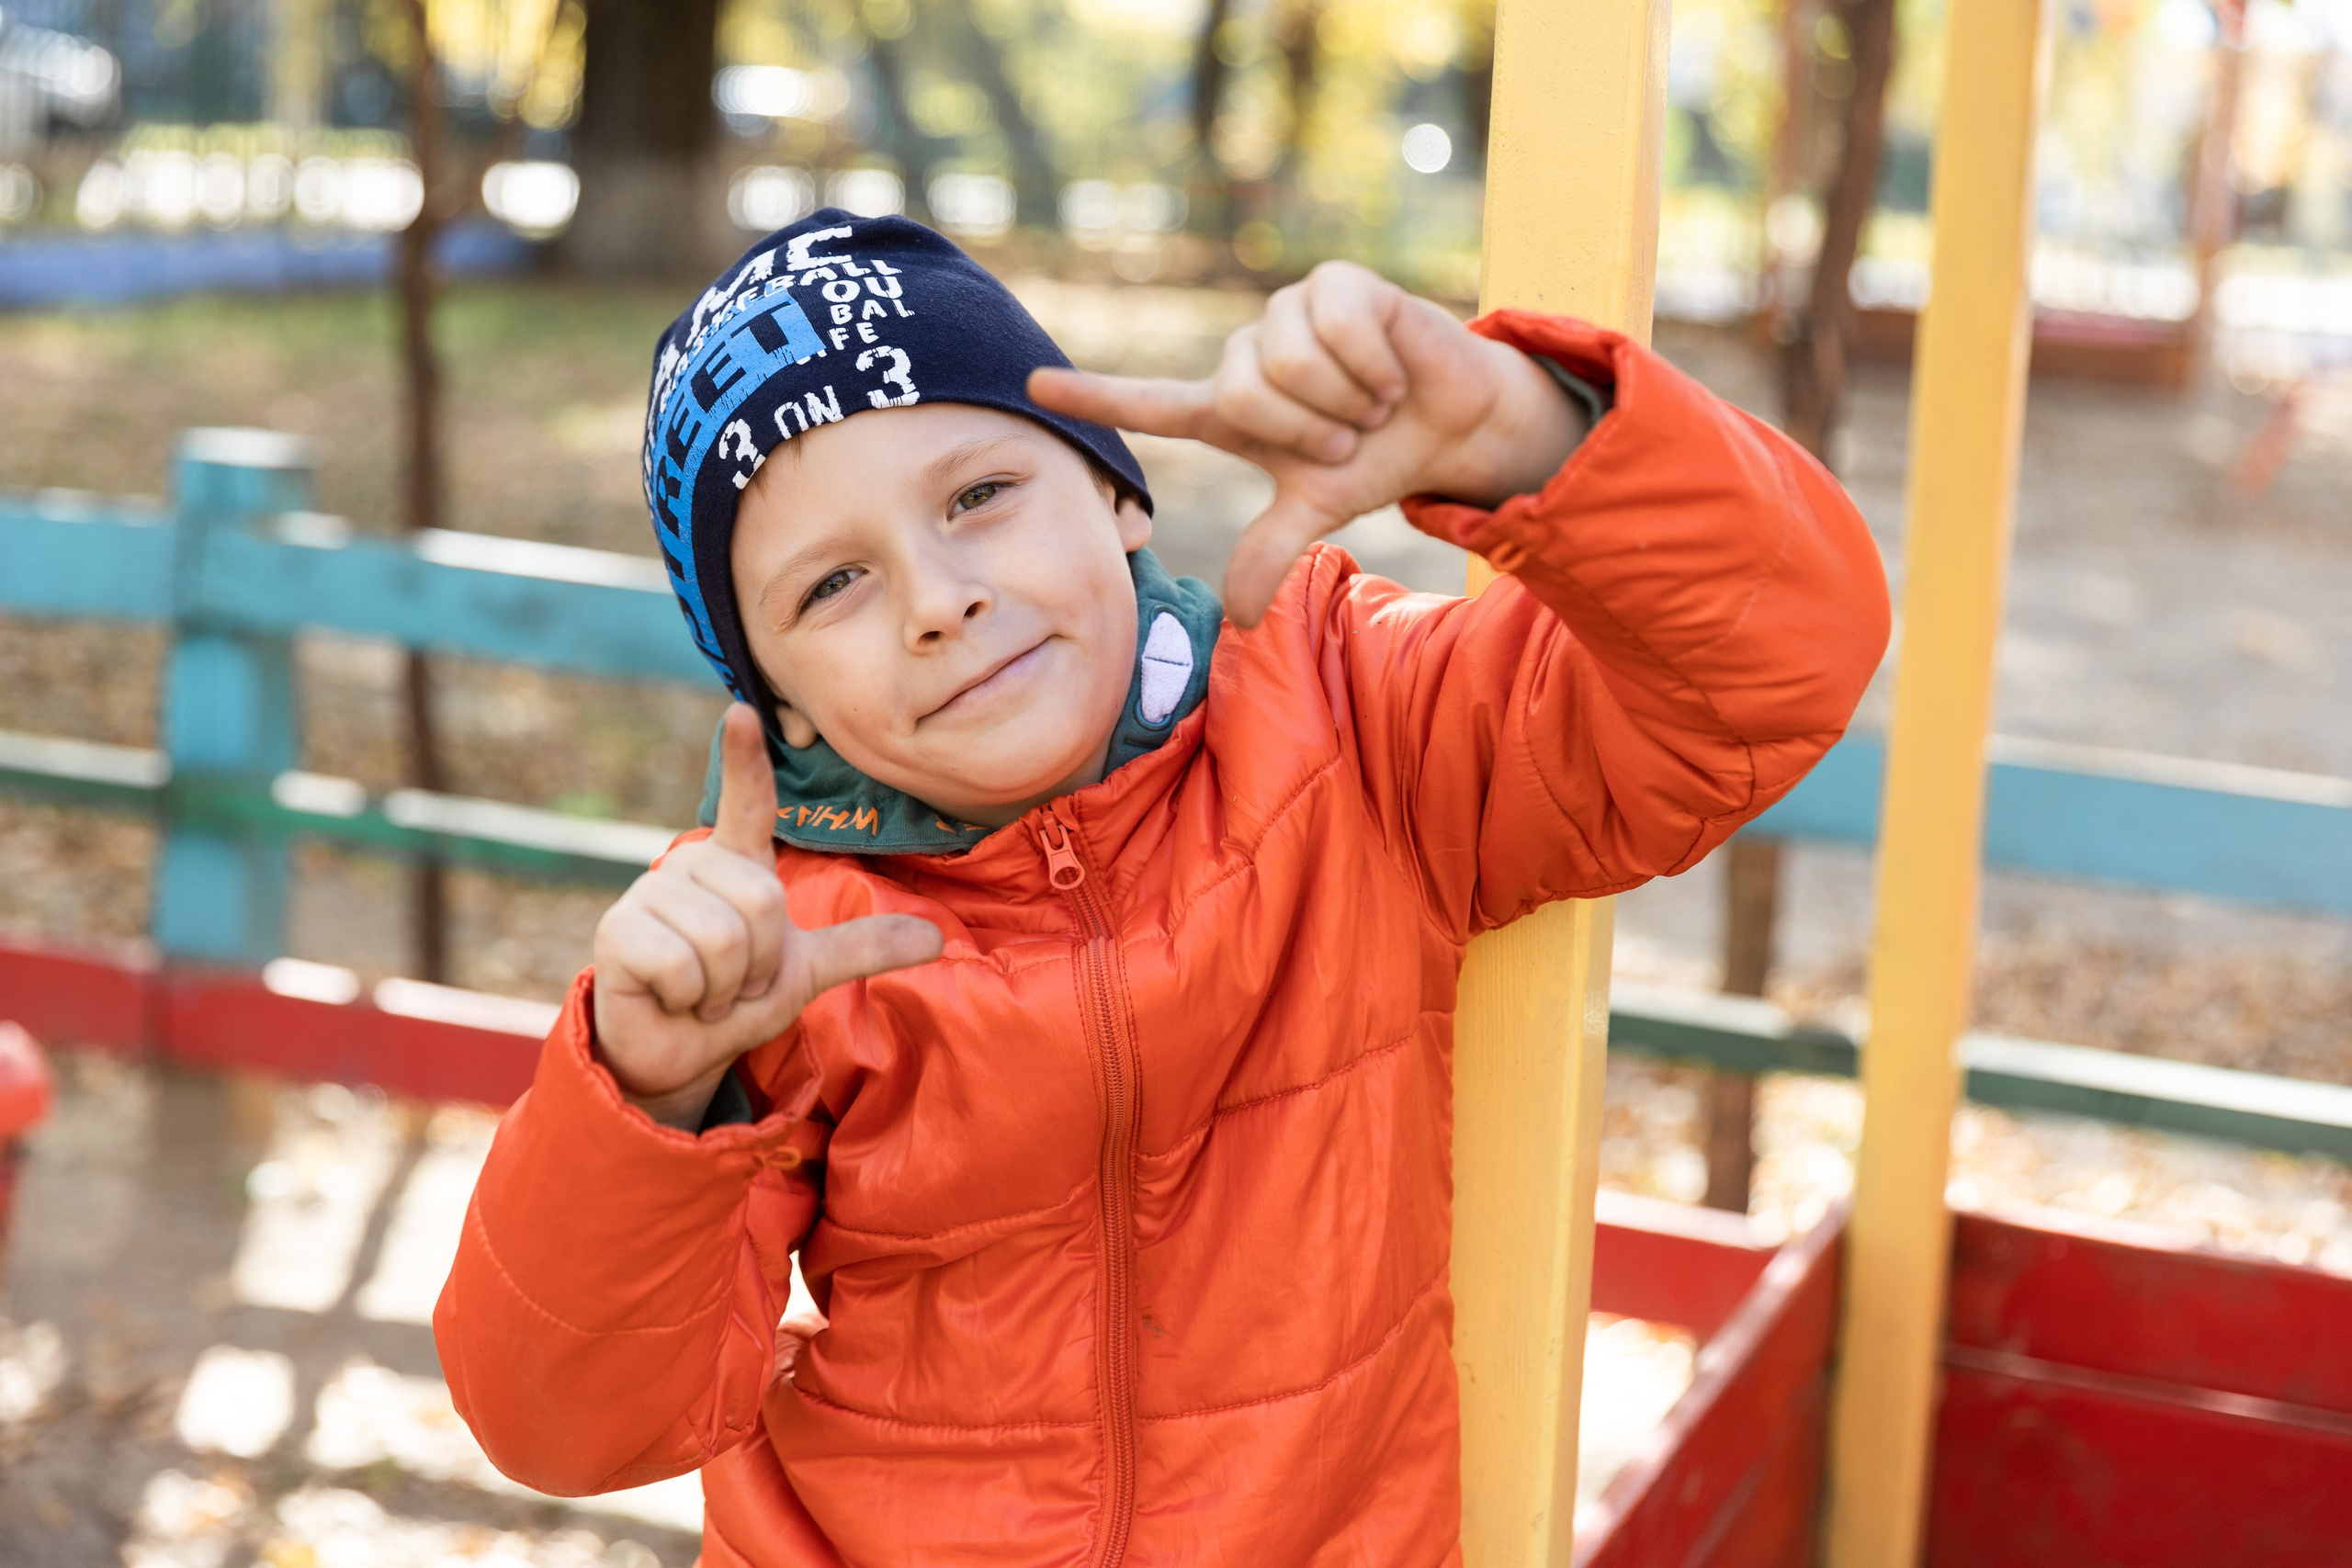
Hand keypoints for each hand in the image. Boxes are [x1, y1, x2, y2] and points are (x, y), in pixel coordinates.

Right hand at [591, 704, 942, 1128]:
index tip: (741, 712)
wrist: (679, 1052)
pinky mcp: (618, 933)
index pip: (747, 802)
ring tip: (706, 991)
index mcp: (737, 864)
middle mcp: (692, 866)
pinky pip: (682, 965)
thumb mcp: (806, 970)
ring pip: (725, 937)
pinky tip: (674, 999)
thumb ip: (862, 946)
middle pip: (762, 901)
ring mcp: (649, 894)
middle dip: (762, 963)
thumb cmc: (736, 998)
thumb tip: (938, 937)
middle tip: (737, 981)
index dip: (745, 761)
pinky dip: (691, 998)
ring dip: (726, 987)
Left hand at [1028, 260, 1587, 625]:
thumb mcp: (1317, 509)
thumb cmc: (1378, 457)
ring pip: (1286, 360)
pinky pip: (1335, 324)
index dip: (1095, 396)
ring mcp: (1288, 314)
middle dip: (1306, 429)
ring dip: (1343, 397)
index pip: (1150, 405)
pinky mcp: (1334, 283)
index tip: (1032, 384)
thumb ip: (1270, 550)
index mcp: (1232, 411)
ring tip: (1372, 401)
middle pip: (1241, 395)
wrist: (1453, 421)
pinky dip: (1372, 362)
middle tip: (1347, 435)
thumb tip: (1239, 618)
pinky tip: (1392, 370)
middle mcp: (1249, 357)